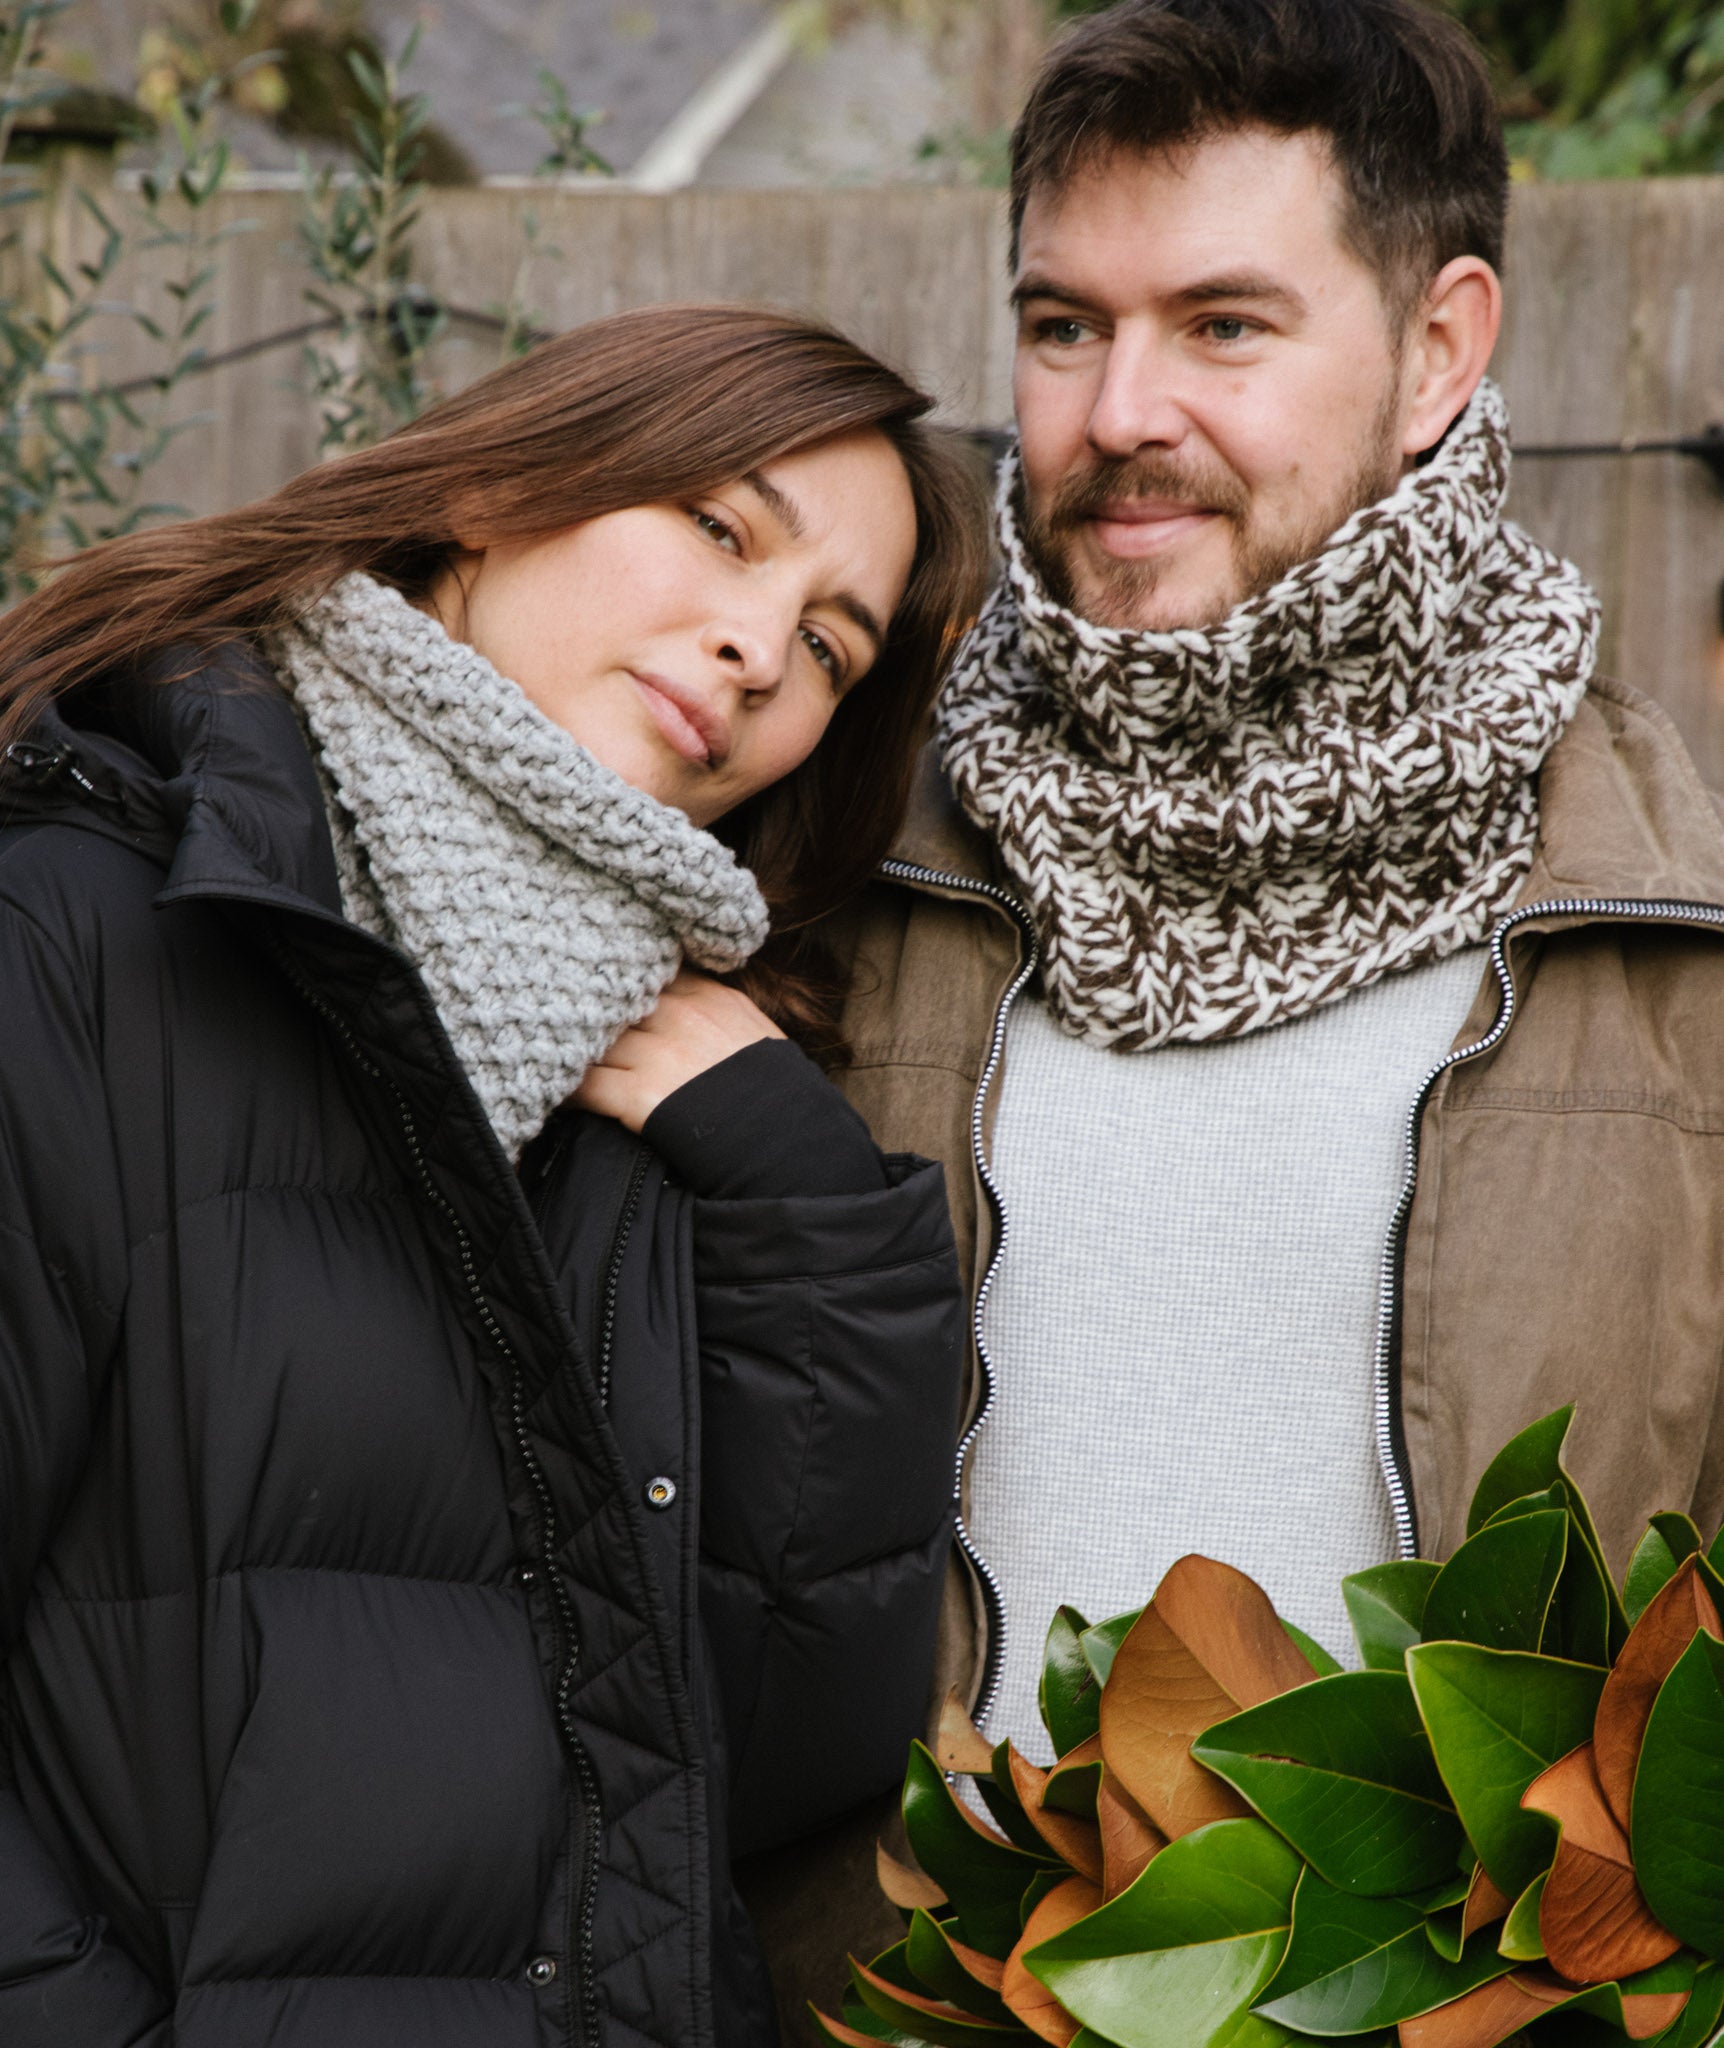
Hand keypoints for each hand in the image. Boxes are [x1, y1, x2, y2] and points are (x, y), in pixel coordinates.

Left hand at [572, 970, 784, 1132]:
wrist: (787, 1140)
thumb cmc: (780, 1095)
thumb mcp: (758, 1033)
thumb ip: (722, 1009)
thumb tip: (694, 1002)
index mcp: (710, 996)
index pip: (651, 973)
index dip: (624, 986)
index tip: (602, 992)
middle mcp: (680, 1016)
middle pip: (614, 1002)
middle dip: (589, 1013)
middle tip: (560, 1022)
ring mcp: (658, 1053)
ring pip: (594, 1041)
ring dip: (574, 1050)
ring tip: (554, 1058)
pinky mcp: (640, 1095)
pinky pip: (587, 1085)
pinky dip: (568, 1091)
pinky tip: (558, 1094)